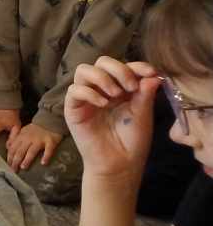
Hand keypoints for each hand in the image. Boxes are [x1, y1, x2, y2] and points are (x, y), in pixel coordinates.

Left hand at [4, 122, 62, 172]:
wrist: (49, 119)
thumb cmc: (35, 128)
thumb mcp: (23, 131)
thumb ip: (15, 139)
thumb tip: (7, 148)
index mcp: (21, 137)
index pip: (13, 148)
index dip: (10, 157)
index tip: (8, 165)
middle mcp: (29, 139)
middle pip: (20, 151)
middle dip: (15, 161)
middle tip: (13, 169)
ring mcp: (40, 140)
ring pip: (32, 151)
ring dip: (27, 160)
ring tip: (23, 167)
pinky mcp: (50, 141)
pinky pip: (48, 150)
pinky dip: (46, 156)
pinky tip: (43, 163)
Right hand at [63, 56, 161, 184]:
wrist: (119, 163)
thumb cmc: (132, 141)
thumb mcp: (142, 115)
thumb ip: (145, 94)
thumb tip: (152, 75)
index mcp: (121, 88)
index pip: (124, 66)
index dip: (136, 65)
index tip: (150, 73)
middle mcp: (102, 89)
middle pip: (101, 62)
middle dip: (118, 69)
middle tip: (130, 87)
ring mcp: (86, 97)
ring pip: (83, 70)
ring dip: (101, 78)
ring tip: (115, 94)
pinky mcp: (73, 108)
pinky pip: (74, 90)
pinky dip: (89, 93)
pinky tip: (103, 104)